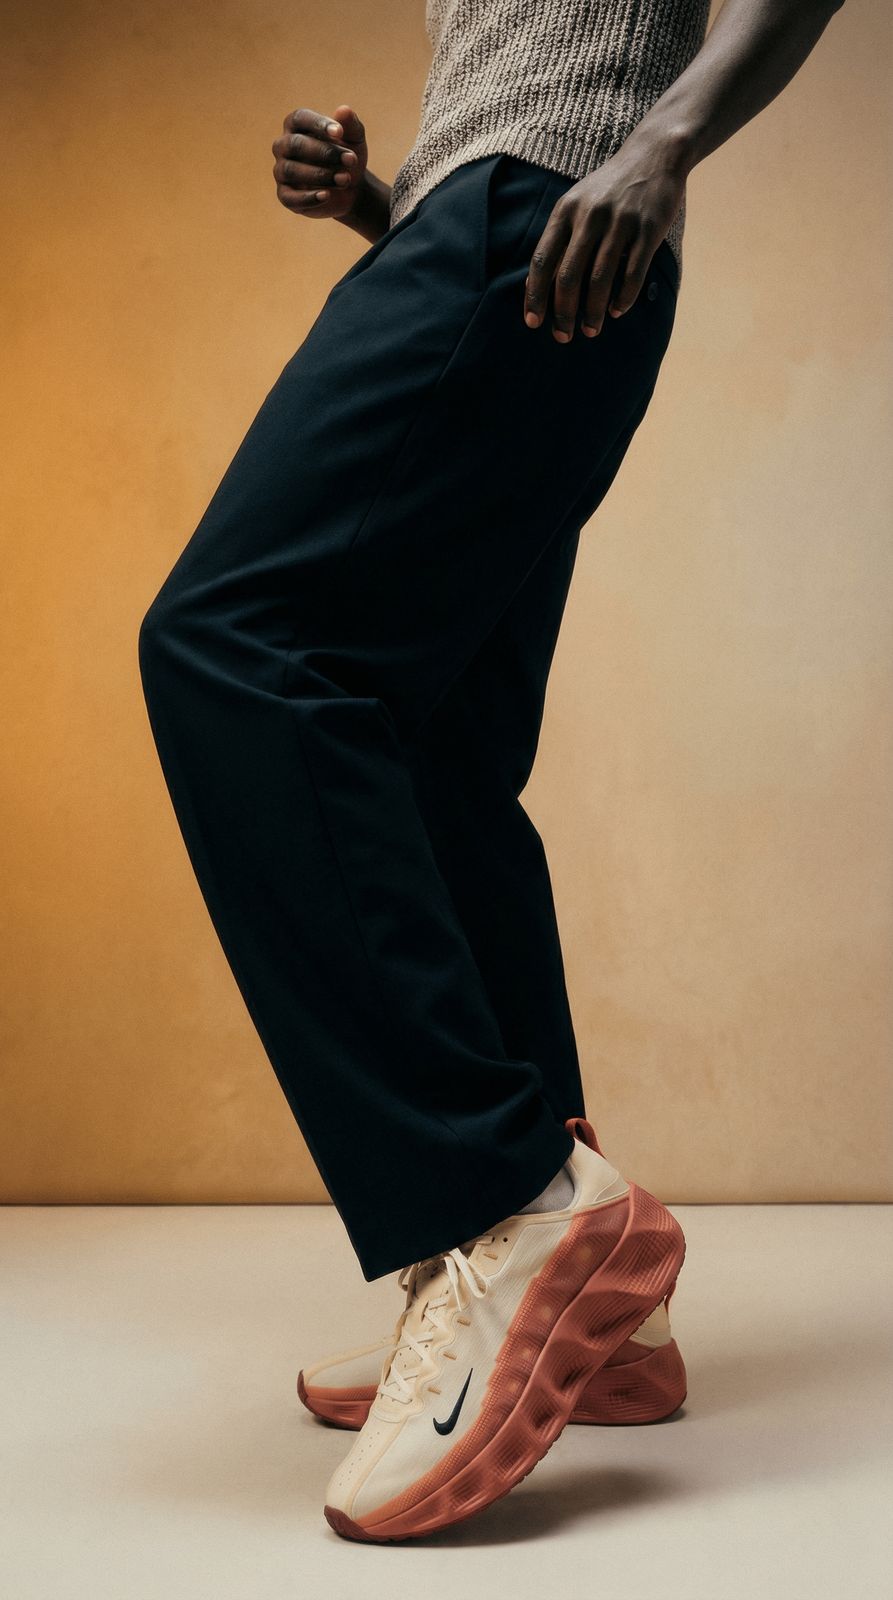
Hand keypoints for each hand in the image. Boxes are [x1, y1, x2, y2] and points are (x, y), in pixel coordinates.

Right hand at [272, 103, 367, 221]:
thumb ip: (350, 124)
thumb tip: (343, 110)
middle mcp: (283, 146)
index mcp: (296, 125)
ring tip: (345, 179)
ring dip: (320, 175)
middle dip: (325, 153)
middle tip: (350, 160)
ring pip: (292, 170)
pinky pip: (289, 197)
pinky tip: (327, 196)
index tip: (340, 133)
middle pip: (295, 145)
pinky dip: (308, 197)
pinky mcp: (285, 195)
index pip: (300, 118)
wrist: (351, 188)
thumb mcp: (354, 139)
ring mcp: (282, 171)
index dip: (319, 124)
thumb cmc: (347, 155)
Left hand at [523, 135, 686, 341]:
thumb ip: (559, 238)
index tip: (533, 322)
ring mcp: (621, 222)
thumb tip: (537, 285)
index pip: (542, 260)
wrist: (654, 155)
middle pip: (569, 276)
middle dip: (563, 312)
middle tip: (563, 336)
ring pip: (600, 279)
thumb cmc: (608, 188)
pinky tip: (617, 311)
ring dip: (594, 311)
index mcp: (566, 211)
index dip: (535, 295)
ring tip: (590, 330)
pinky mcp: (648, 229)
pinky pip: (633, 273)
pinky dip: (623, 297)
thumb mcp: (577, 203)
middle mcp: (590, 216)